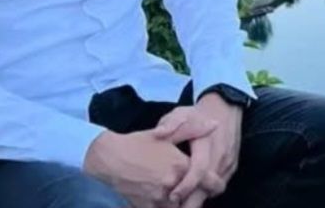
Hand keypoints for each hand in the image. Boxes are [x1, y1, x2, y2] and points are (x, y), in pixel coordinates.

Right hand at [83, 126, 210, 207]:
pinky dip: (164, 206)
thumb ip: (193, 129)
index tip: (215, 184)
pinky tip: (160, 197)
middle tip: (194, 189)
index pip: (207, 180)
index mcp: (179, 165)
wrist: (109, 159)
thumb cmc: (138, 143)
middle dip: (195, 195)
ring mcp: (157, 199)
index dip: (214, 184)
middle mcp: (171, 184)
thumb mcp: (166, 134)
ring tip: (174, 192)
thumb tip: (215, 124)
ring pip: (178, 207)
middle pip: (193, 197)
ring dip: (179, 202)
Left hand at [153, 94, 243, 206]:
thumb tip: (158, 134)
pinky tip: (193, 195)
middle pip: (208, 187)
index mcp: (207, 142)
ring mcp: (228, 162)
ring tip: (182, 204)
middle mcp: (220, 155)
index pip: (199, 169)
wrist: (224, 107)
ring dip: (199, 198)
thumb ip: (169, 123)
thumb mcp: (181, 113)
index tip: (172, 196)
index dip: (186, 185)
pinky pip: (219, 186)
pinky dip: (207, 193)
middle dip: (193, 202)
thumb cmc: (197, 114)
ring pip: (214, 190)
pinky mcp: (232, 167)